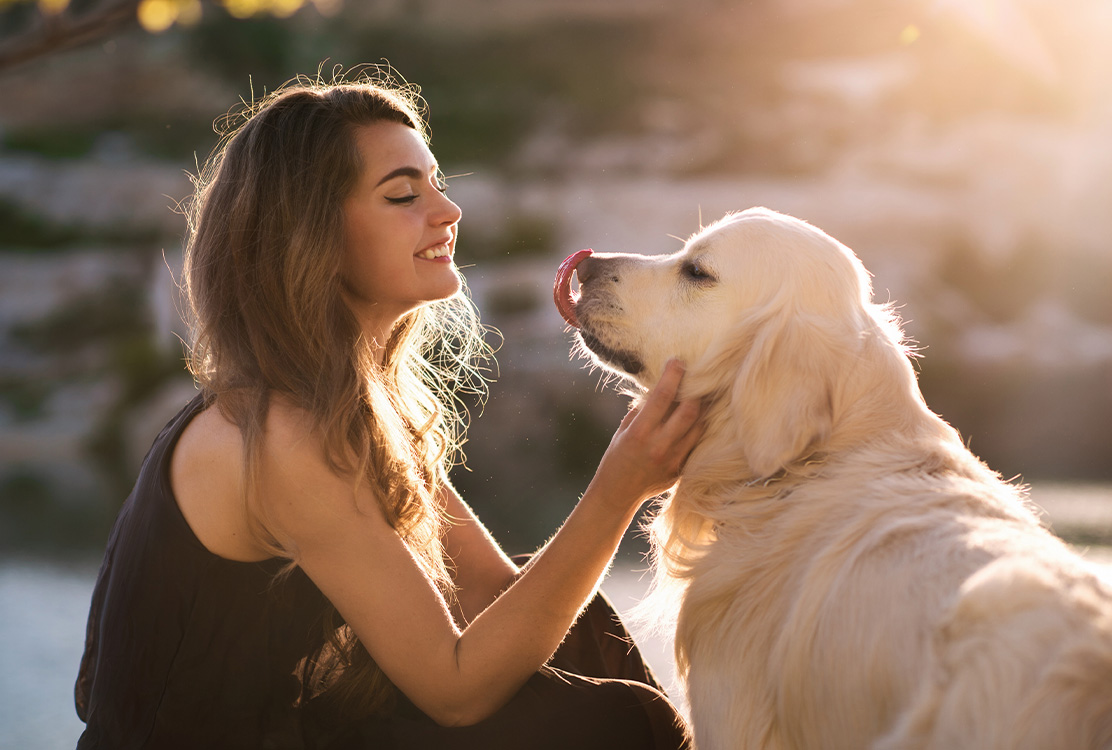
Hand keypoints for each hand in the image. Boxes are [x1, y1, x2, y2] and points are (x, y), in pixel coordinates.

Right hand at [591, 359, 703, 508]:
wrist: (617, 494)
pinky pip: (696, 443)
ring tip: (700, 395)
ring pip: (699, 426)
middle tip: (695, 377)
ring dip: (701, 408)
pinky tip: (697, 418)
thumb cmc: (617, 457)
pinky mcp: (681, 470)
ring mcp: (674, 460)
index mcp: (640, 433)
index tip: (677, 361)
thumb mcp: (624, 430)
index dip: (673, 375)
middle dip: (695, 390)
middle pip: (690, 411)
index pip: (663, 397)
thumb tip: (660, 388)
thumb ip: (642, 410)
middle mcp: (659, 446)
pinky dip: (698, 428)